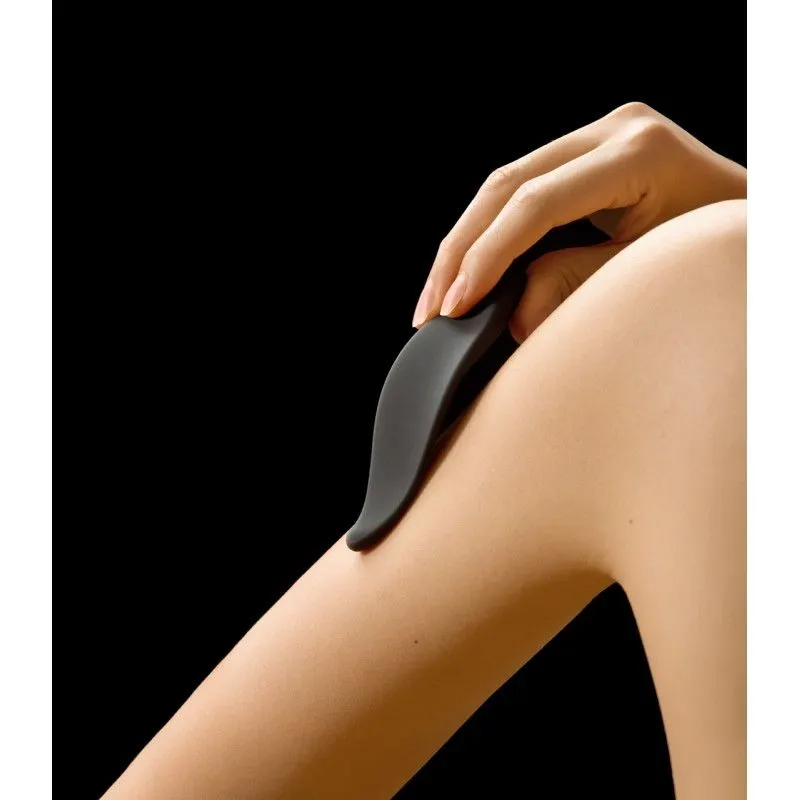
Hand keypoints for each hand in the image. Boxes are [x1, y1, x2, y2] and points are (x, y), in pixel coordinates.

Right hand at [411, 102, 746, 341]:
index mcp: (637, 151)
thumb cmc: (725, 253)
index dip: (487, 256)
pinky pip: (522, 191)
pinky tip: (470, 270)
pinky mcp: (588, 156)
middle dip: (460, 249)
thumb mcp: (651, 272)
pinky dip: (491, 234)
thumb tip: (513, 314)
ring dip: (465, 243)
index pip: (536, 202)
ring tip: (438, 295)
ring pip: (503, 186)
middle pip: (505, 184)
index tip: (457, 304)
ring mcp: (600, 137)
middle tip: (431, 306)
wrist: (757, 229)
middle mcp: (614, 129)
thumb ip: (578, 284)